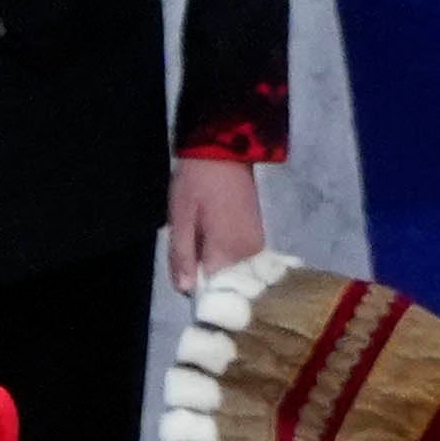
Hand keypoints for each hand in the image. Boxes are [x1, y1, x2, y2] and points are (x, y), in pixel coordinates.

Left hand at [168, 155, 268, 292]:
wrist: (224, 149)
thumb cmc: (197, 181)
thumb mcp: (181, 217)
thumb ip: (182, 255)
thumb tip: (185, 291)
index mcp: (228, 253)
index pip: (210, 287)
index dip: (193, 281)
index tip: (182, 267)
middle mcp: (248, 256)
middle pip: (220, 278)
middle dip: (202, 268)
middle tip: (190, 239)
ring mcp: (257, 247)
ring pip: (228, 268)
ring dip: (212, 258)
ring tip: (201, 231)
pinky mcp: (258, 237)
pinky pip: (237, 256)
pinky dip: (223, 250)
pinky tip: (213, 230)